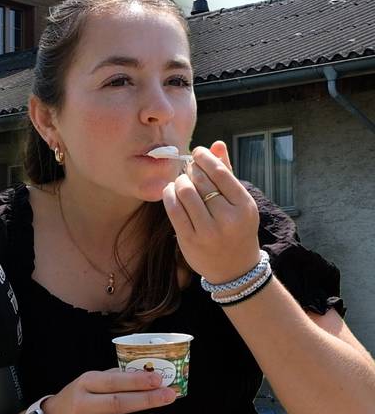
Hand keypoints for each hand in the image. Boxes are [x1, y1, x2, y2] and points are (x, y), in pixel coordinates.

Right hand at [41, 368, 175, 413]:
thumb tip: (148, 376)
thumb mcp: (92, 380)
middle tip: (168, 396)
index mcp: (85, 383)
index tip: (159, 379)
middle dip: (144, 399)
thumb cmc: (83, 395)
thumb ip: (117, 377)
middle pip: (116, 403)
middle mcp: (82, 405)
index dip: (136, 381)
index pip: (113, 381)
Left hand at [162, 141, 260, 284]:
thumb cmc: (237, 228)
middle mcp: (228, 219)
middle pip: (201, 181)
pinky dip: (169, 195)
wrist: (235, 269)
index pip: (220, 173)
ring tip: (181, 181)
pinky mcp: (190, 240)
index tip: (197, 152)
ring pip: (185, 192)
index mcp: (244, 206)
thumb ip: (227, 173)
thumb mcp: (240, 202)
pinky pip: (173, 209)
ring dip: (179, 181)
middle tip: (187, 168)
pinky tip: (170, 191)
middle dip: (190, 169)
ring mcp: (208, 231)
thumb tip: (216, 144)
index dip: (205, 158)